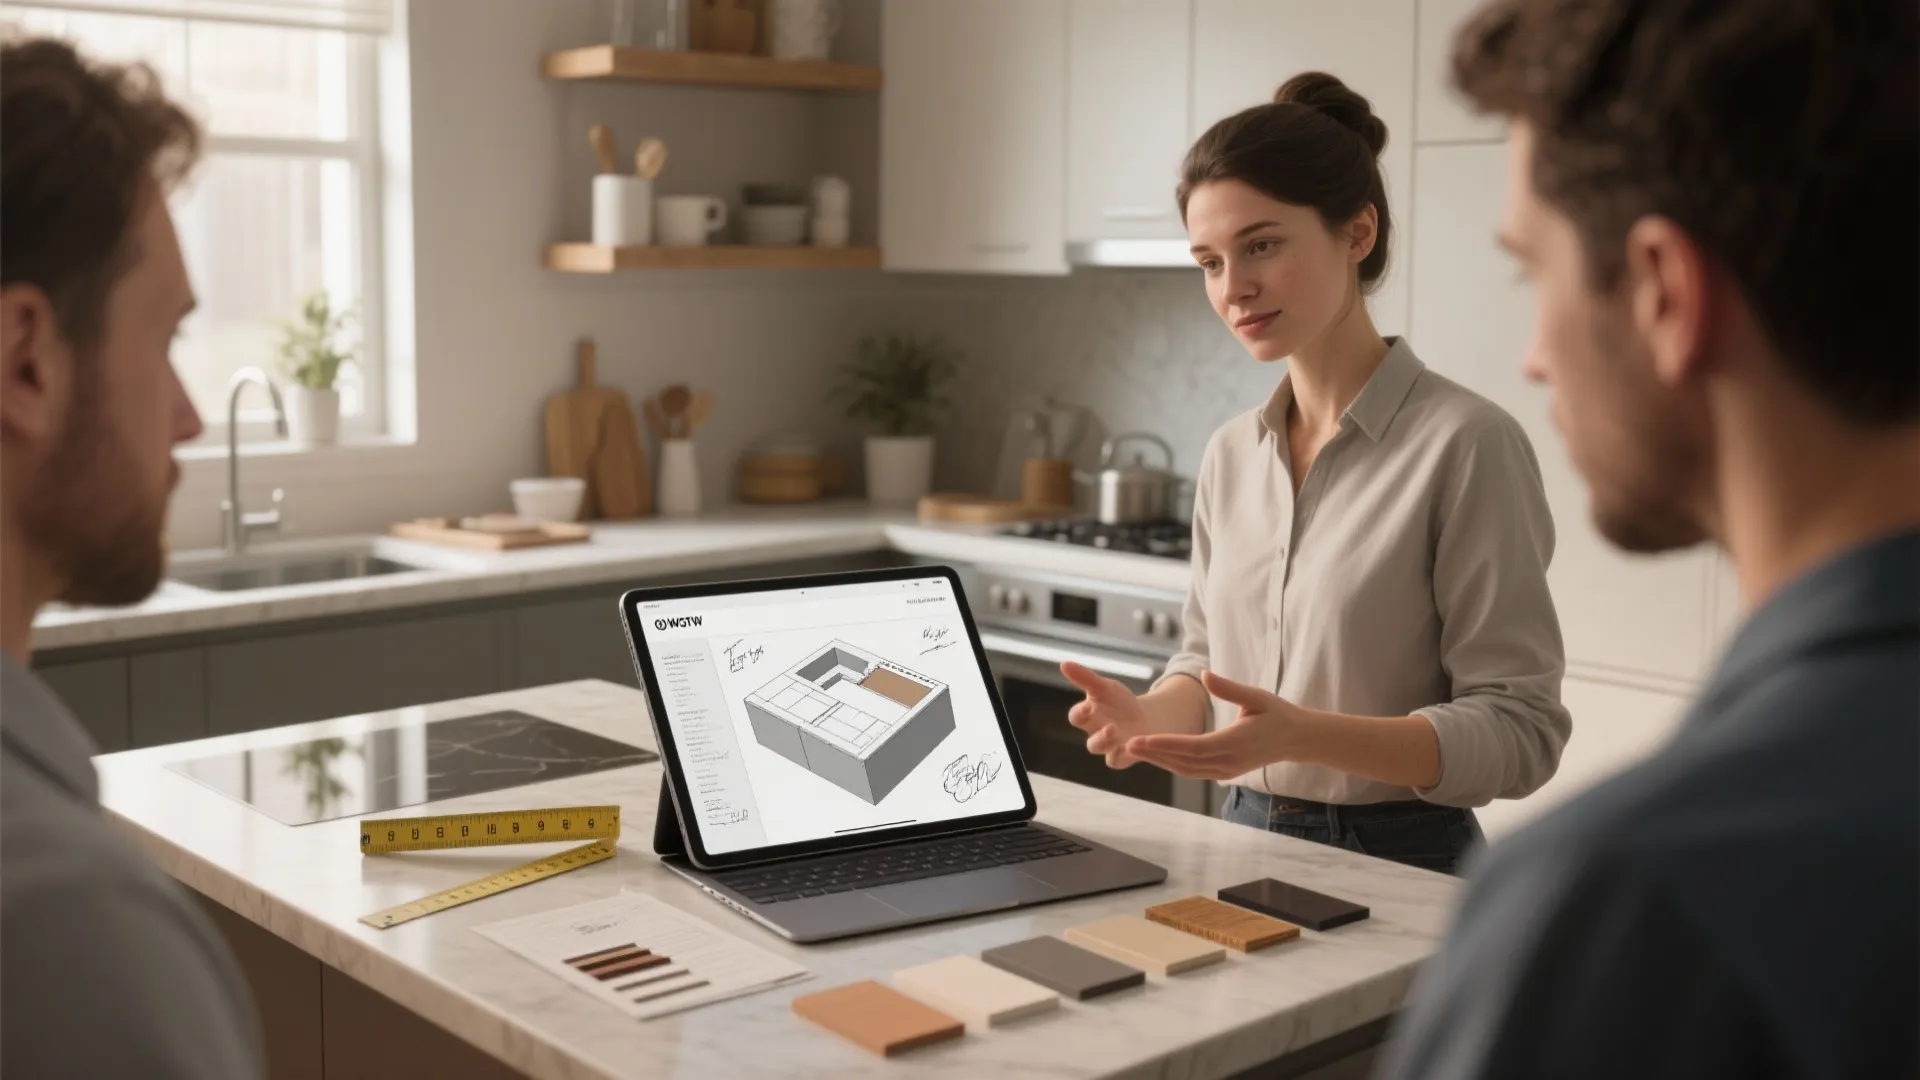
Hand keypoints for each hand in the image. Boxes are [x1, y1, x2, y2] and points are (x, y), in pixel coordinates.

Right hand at [1061, 661, 1152, 768]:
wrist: (1145, 717)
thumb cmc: (1120, 702)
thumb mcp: (1106, 687)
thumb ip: (1085, 678)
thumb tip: (1063, 663)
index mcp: (1089, 717)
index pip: (1077, 717)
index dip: (1081, 713)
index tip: (1089, 706)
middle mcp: (1096, 735)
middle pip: (1091, 743)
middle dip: (1100, 737)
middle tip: (1111, 727)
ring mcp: (1110, 748)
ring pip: (1105, 754)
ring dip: (1110, 745)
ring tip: (1120, 734)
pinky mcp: (1123, 757)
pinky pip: (1118, 760)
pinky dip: (1124, 755)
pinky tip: (1132, 746)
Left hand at [1126, 670, 1306, 779]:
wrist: (1297, 739)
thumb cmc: (1277, 713)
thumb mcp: (1256, 696)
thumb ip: (1229, 688)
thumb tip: (1204, 674)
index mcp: (1235, 742)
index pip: (1192, 747)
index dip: (1165, 745)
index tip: (1141, 740)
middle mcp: (1229, 761)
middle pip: (1184, 762)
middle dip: (1155, 754)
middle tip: (1127, 744)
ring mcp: (1227, 770)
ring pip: (1187, 770)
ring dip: (1161, 761)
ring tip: (1136, 750)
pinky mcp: (1226, 772)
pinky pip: (1194, 771)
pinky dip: (1174, 764)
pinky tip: (1157, 756)